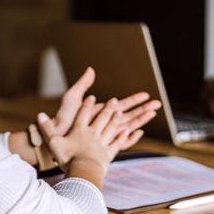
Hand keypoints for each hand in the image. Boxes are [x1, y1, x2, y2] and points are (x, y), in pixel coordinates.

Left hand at [39, 66, 159, 146]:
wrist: (56, 135)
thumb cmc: (63, 118)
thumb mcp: (73, 97)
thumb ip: (83, 84)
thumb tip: (91, 69)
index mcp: (102, 112)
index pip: (123, 105)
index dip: (135, 100)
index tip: (146, 94)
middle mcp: (106, 123)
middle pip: (130, 116)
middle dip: (144, 109)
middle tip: (158, 104)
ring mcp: (105, 134)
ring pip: (128, 127)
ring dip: (141, 120)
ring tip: (153, 115)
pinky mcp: (102, 143)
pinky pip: (119, 141)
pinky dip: (130, 137)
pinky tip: (138, 133)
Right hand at [39, 96, 142, 173]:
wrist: (84, 172)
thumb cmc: (68, 158)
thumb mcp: (54, 143)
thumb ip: (47, 128)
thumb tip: (39, 114)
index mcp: (80, 130)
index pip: (84, 114)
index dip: (87, 105)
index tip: (91, 97)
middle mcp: (93, 134)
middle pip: (101, 117)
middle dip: (107, 108)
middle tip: (113, 100)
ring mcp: (102, 143)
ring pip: (111, 127)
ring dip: (116, 119)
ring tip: (120, 112)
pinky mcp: (109, 154)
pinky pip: (117, 143)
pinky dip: (123, 137)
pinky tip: (127, 132)